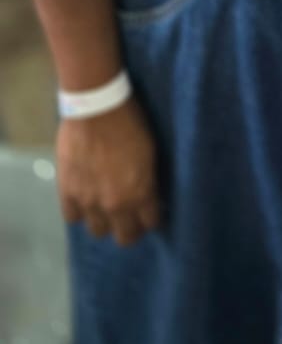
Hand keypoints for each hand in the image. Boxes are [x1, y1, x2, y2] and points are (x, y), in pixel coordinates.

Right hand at [56, 96, 160, 245]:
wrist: (97, 106)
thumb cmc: (130, 122)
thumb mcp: (150, 152)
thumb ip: (148, 180)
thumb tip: (151, 196)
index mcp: (140, 193)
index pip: (150, 223)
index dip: (151, 219)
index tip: (150, 214)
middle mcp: (115, 204)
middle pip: (125, 237)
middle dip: (131, 229)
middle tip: (131, 215)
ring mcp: (89, 201)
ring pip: (98, 231)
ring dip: (104, 222)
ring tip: (106, 207)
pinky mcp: (67, 192)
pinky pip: (73, 218)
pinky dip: (80, 212)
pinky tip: (85, 200)